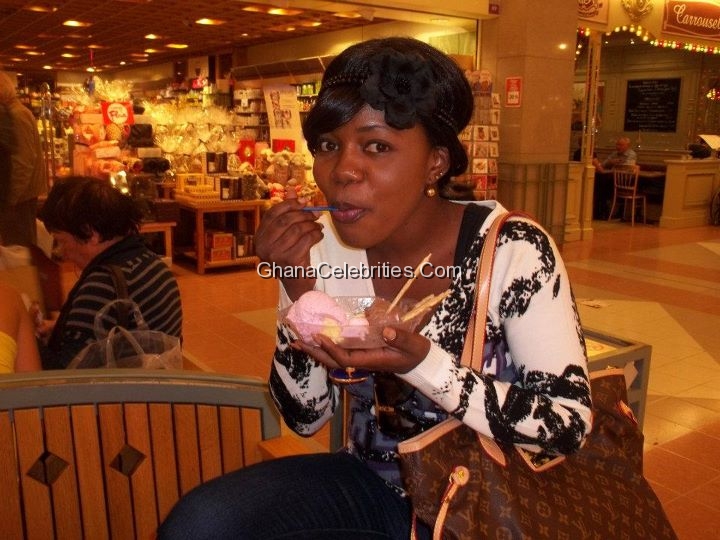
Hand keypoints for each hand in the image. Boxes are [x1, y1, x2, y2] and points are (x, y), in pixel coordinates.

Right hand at [255, 197, 324, 298]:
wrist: (297, 283)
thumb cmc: (292, 256)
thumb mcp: (288, 234)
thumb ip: (288, 213)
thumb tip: (291, 190)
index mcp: (259, 238)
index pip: (272, 214)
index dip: (289, 205)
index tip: (304, 202)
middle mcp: (263, 246)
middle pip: (286, 220)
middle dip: (304, 214)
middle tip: (316, 214)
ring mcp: (275, 255)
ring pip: (297, 229)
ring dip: (312, 225)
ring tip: (318, 226)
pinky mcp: (289, 261)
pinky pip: (306, 240)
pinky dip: (316, 235)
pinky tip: (319, 235)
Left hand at [291, 326, 431, 374]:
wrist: (420, 363)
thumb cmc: (416, 353)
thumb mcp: (413, 344)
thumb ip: (400, 338)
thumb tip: (384, 330)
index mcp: (372, 360)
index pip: (345, 358)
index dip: (331, 349)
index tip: (318, 337)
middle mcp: (362, 362)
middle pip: (333, 360)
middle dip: (314, 352)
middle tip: (295, 342)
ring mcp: (360, 359)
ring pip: (334, 357)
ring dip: (316, 350)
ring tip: (299, 342)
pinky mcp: (361, 354)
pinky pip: (340, 352)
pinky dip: (326, 346)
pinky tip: (317, 339)